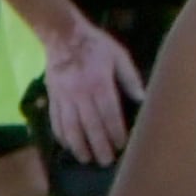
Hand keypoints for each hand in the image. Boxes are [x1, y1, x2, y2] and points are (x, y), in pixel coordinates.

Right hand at [40, 16, 146, 164]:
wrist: (63, 35)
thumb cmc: (96, 46)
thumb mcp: (119, 56)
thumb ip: (130, 79)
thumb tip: (142, 99)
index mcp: (99, 84)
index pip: (109, 114)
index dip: (116, 133)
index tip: (122, 146)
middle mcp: (80, 94)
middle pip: (90, 125)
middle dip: (99, 145)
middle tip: (105, 161)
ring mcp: (64, 97)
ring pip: (70, 126)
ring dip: (78, 145)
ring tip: (86, 158)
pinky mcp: (53, 97)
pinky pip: (55, 119)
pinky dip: (61, 135)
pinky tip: (67, 145)